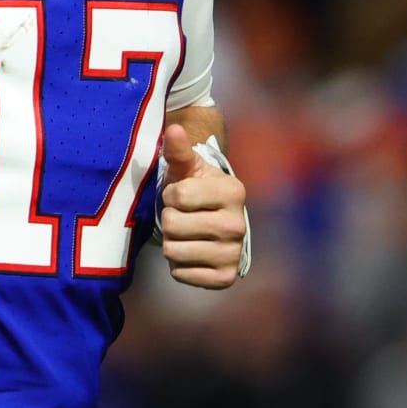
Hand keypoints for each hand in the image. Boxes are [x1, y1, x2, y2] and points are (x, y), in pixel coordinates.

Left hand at [157, 123, 248, 288]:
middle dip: (168, 219)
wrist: (211, 223)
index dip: (170, 195)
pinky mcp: (225, 278)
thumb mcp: (187, 168)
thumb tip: (173, 129)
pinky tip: (190, 252)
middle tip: (181, 216)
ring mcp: (233, 253)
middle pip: (173, 224)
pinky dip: (178, 265)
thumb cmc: (194, 190)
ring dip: (171, 243)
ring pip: (173, 250)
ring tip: (184, 234)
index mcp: (233, 191)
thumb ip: (178, 150)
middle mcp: (238, 224)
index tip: (181, 195)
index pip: (178, 195)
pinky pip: (180, 274)